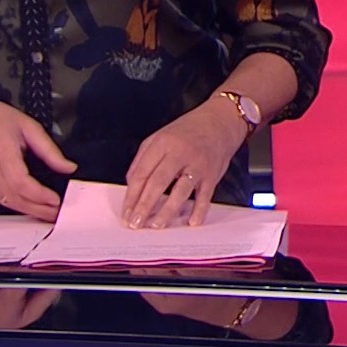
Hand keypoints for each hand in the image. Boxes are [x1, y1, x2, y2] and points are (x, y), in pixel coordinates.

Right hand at [0, 98, 76, 220]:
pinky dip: (20, 207)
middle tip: (58, 213)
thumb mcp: (29, 127)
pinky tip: (33, 209)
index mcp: (2, 152)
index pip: (20, 182)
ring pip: (9, 203)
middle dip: (39, 209)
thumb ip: (49, 150)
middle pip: (15, 197)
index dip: (39, 194)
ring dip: (30, 211)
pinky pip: (2, 201)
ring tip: (50, 214)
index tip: (55, 199)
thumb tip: (68, 167)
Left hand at [122, 97, 248, 228]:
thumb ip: (143, 159)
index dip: (132, 195)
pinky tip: (191, 222)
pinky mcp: (212, 174)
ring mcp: (198, 164)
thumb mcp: (159, 136)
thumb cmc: (188, 131)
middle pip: (158, 183)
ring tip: (156, 225)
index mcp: (163, 143)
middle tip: (136, 223)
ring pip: (180, 191)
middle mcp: (180, 153)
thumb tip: (132, 185)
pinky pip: (205, 196)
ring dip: (167, 211)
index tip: (126, 211)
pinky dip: (199, 210)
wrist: (220, 121)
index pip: (142, 173)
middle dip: (144, 206)